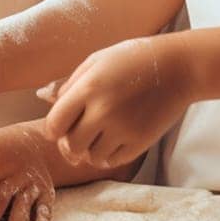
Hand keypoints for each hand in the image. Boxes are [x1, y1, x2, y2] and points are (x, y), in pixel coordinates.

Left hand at [44, 36, 191, 169]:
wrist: (178, 68)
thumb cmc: (132, 59)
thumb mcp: (97, 62)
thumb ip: (69, 83)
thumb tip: (41, 95)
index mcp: (89, 88)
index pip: (54, 125)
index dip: (54, 129)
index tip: (61, 125)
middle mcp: (104, 111)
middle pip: (70, 146)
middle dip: (69, 143)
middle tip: (77, 134)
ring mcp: (124, 129)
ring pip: (91, 157)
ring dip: (89, 150)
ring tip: (98, 134)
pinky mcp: (141, 142)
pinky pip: (112, 161)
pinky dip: (107, 155)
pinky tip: (112, 139)